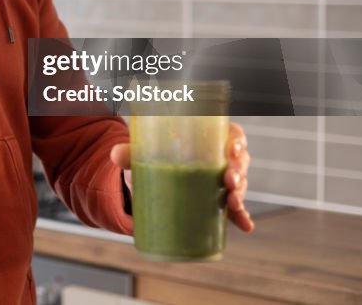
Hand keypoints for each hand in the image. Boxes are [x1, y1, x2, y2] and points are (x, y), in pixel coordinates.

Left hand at [110, 121, 254, 231]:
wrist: (156, 180)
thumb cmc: (158, 157)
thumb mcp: (146, 154)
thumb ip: (132, 152)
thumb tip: (115, 154)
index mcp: (209, 139)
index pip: (232, 134)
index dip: (237, 140)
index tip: (231, 148)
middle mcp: (221, 158)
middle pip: (239, 160)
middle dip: (238, 170)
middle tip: (229, 179)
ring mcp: (223, 181)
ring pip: (240, 184)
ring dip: (240, 193)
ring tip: (233, 202)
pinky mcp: (220, 201)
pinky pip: (236, 209)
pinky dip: (242, 216)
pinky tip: (246, 225)